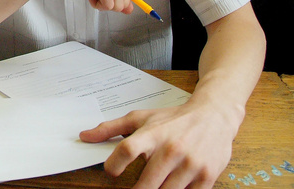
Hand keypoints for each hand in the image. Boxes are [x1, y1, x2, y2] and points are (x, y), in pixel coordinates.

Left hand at [80, 101, 239, 188]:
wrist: (214, 116)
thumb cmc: (172, 119)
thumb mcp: (140, 118)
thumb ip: (111, 128)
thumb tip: (84, 137)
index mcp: (153, 134)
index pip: (128, 149)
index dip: (114, 164)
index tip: (111, 172)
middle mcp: (172, 149)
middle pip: (146, 183)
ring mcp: (191, 165)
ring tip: (150, 185)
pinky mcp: (206, 177)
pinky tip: (169, 186)